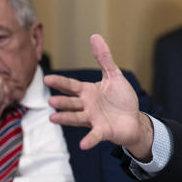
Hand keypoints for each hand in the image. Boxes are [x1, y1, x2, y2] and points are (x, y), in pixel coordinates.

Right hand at [44, 34, 153, 156]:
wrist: (134, 119)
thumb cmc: (121, 99)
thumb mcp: (114, 76)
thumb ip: (104, 58)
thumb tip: (95, 36)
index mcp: (89, 92)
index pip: (72, 85)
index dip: (60, 82)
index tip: (47, 79)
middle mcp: (87, 106)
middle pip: (72, 103)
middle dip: (62, 102)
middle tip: (52, 101)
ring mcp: (94, 119)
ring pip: (77, 118)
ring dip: (66, 119)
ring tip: (53, 118)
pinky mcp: (103, 131)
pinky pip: (95, 135)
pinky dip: (89, 140)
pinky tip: (83, 145)